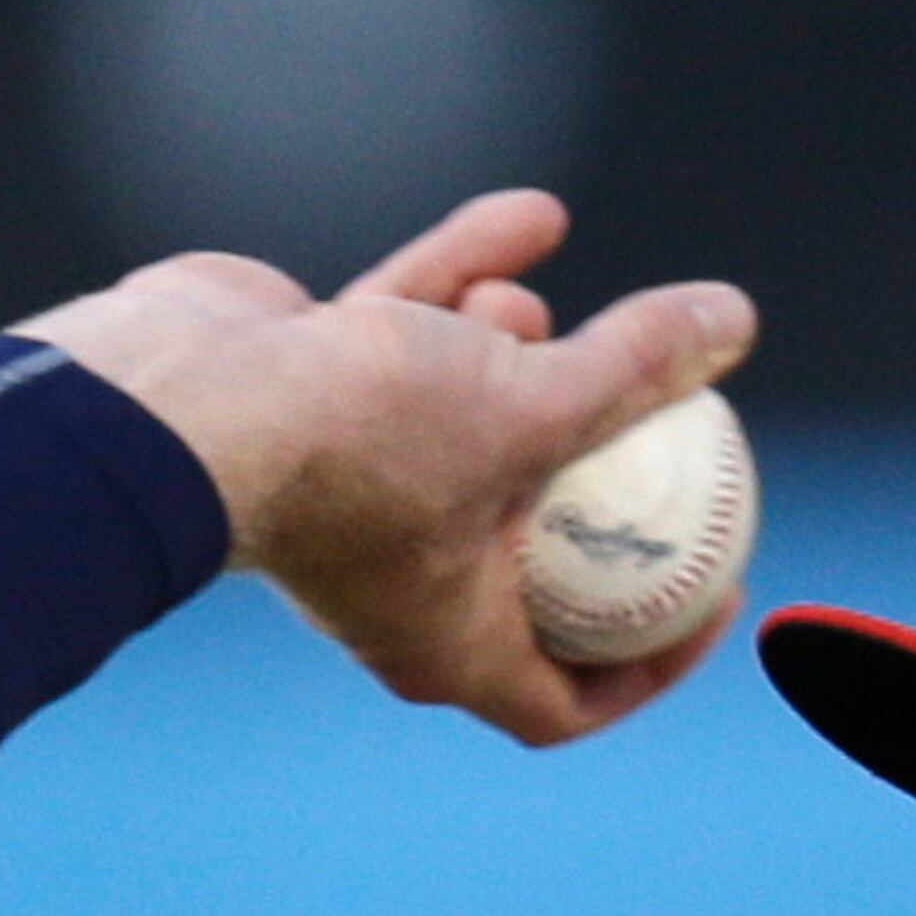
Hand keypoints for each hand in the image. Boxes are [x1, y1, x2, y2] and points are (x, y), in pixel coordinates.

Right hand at [19, 189, 755, 747]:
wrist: (183, 399)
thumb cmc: (354, 445)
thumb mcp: (528, 409)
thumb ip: (633, 371)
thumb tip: (733, 325)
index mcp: (449, 641)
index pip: (566, 697)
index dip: (652, 662)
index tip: (710, 591)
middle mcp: (402, 584)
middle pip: (530, 558)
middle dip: (597, 492)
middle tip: (673, 440)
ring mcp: (354, 490)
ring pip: (470, 430)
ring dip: (524, 362)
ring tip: (545, 314)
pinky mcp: (318, 397)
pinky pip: (412, 342)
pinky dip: (469, 282)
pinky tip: (537, 218)